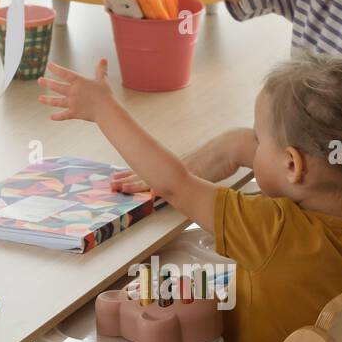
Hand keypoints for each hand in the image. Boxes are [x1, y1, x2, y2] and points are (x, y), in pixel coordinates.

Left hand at [37, 59, 113, 122]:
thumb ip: (101, 70)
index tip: (49, 65)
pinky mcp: (74, 113)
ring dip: (47, 100)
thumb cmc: (106, 95)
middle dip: (47, 83)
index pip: (65, 73)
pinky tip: (51, 117)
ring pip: (57, 101)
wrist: (106, 110)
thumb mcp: (103, 80)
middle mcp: (73, 92)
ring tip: (40, 99)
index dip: (56, 69)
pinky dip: (58, 117)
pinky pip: (64, 115)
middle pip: (57, 87)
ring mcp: (72, 103)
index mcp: (79, 82)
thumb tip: (103, 59)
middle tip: (39, 80)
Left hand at [109, 128, 244, 193]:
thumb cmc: (218, 157)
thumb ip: (188, 173)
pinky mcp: (190, 174)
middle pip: (145, 173)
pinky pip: (172, 183)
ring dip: (137, 184)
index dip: (132, 174)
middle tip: (111, 182)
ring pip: (153, 178)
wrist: (230, 147)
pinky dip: (161, 188)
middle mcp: (172, 167)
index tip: (118, 176)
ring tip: (119, 187)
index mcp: (172, 165)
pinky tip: (150, 194)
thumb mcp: (198, 166)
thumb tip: (181, 180)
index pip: (147, 169)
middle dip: (127, 179)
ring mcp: (179, 171)